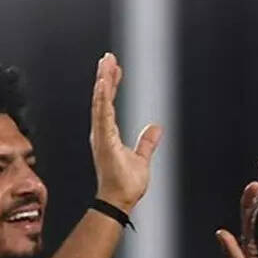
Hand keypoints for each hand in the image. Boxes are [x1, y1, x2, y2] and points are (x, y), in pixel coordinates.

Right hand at [90, 53, 160, 213]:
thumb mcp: (142, 158)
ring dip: (103, 83)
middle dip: (105, 77)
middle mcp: (102, 132)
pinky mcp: (104, 141)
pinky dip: (102, 100)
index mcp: (108, 134)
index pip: (110, 104)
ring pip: (101, 103)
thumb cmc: (126, 184)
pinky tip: (103, 84)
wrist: (120, 201)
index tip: (114, 68)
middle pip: (103, 99)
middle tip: (108, 57)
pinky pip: (102, 116)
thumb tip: (156, 128)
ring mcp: (101, 136)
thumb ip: (146, 142)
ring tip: (105, 64)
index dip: (112, 85)